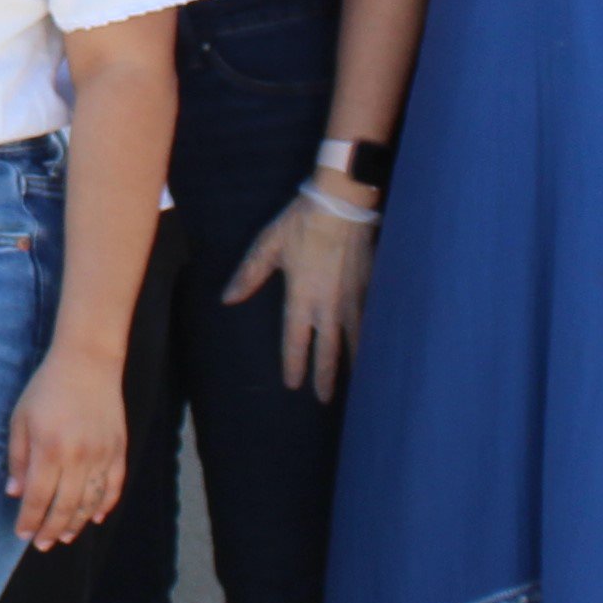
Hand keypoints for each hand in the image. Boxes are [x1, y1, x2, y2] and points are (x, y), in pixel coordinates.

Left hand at [4, 351, 126, 550]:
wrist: (87, 363)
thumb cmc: (46, 389)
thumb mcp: (20, 419)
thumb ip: (18, 458)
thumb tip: (15, 493)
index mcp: (49, 449)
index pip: (38, 497)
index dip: (30, 520)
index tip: (22, 534)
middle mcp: (78, 457)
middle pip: (65, 506)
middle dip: (51, 529)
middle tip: (42, 544)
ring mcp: (102, 455)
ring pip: (90, 502)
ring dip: (76, 523)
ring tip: (65, 536)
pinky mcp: (118, 450)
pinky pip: (113, 486)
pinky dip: (104, 505)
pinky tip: (94, 517)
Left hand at [223, 187, 376, 400]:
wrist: (343, 203)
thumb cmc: (301, 223)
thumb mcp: (268, 245)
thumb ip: (249, 275)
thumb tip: (228, 299)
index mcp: (301, 297)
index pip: (295, 340)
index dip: (293, 364)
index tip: (293, 384)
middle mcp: (329, 305)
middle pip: (328, 350)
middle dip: (326, 376)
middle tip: (324, 398)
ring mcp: (353, 299)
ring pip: (355, 341)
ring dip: (353, 364)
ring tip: (356, 385)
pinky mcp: (372, 288)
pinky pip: (372, 322)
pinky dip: (372, 339)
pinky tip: (375, 350)